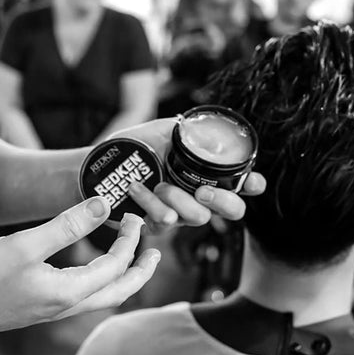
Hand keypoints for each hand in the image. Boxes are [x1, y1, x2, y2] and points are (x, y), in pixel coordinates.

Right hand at [0, 198, 159, 333]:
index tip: (134, 219)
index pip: (116, 266)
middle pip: (120, 292)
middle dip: (142, 271)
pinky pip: (89, 294)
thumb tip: (103, 205)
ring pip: (106, 295)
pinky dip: (105, 278)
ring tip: (138, 258)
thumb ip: (68, 225)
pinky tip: (101, 268)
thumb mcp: (27, 245)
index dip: (129, 241)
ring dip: (126, 276)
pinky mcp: (47, 304)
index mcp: (70, 293)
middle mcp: (69, 306)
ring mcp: (58, 308)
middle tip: (155, 252)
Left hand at [111, 118, 265, 233]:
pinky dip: (151, 206)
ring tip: (158, 185)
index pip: (242, 183)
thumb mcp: (162, 131)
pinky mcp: (158, 223)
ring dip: (179, 201)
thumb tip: (208, 132)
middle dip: (223, 202)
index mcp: (206, 173)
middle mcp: (199, 194)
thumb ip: (186, 132)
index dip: (253, 185)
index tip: (251, 183)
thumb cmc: (133, 146)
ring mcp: (181, 211)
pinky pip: (166, 223)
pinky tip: (137, 191)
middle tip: (202, 192)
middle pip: (233, 210)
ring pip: (199, 218)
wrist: (100, 164)